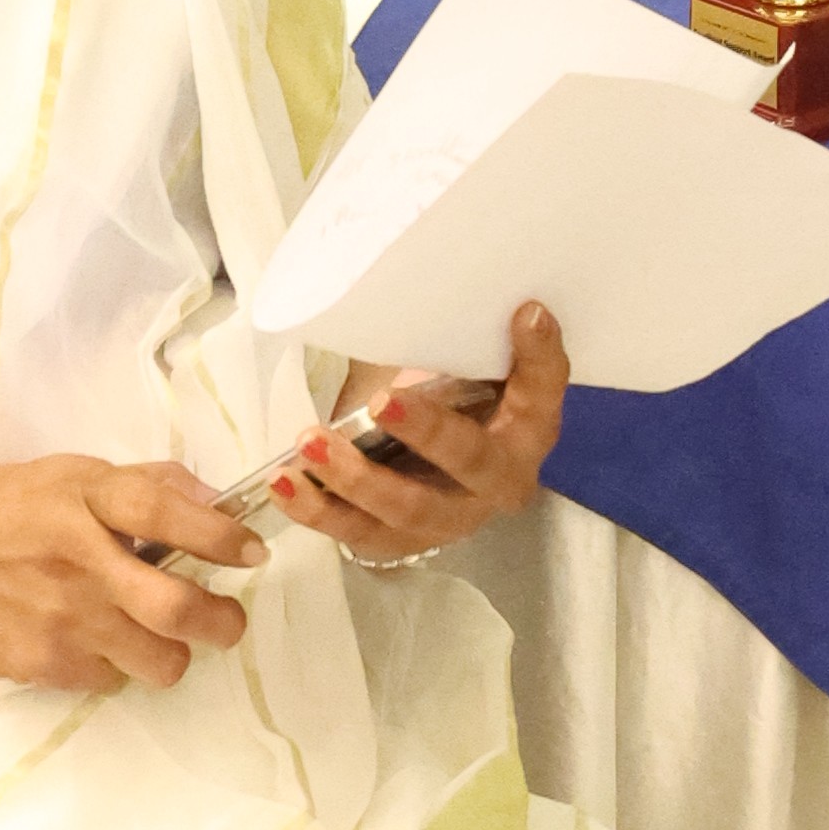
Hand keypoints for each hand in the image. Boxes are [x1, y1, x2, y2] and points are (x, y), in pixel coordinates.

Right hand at [0, 459, 261, 691]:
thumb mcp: (58, 475)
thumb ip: (136, 484)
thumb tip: (210, 497)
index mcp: (82, 499)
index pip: (170, 514)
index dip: (223, 536)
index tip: (251, 551)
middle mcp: (78, 560)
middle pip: (179, 608)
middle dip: (222, 620)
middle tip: (226, 618)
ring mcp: (62, 619)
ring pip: (161, 660)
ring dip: (174, 652)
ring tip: (159, 636)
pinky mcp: (46, 665)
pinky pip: (114, 679)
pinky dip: (120, 666)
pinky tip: (98, 642)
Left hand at [272, 305, 567, 560]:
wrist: (435, 464)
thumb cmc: (453, 398)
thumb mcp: (463, 361)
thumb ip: (463, 335)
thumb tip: (457, 287)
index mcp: (528, 427)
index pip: (543, 390)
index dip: (538, 356)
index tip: (526, 313)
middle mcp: (500, 481)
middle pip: (472, 462)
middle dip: (427, 434)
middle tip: (380, 400)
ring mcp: (451, 520)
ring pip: (409, 511)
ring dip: (356, 479)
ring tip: (310, 442)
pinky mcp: (402, 542)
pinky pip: (359, 535)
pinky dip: (318, 510)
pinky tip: (284, 482)